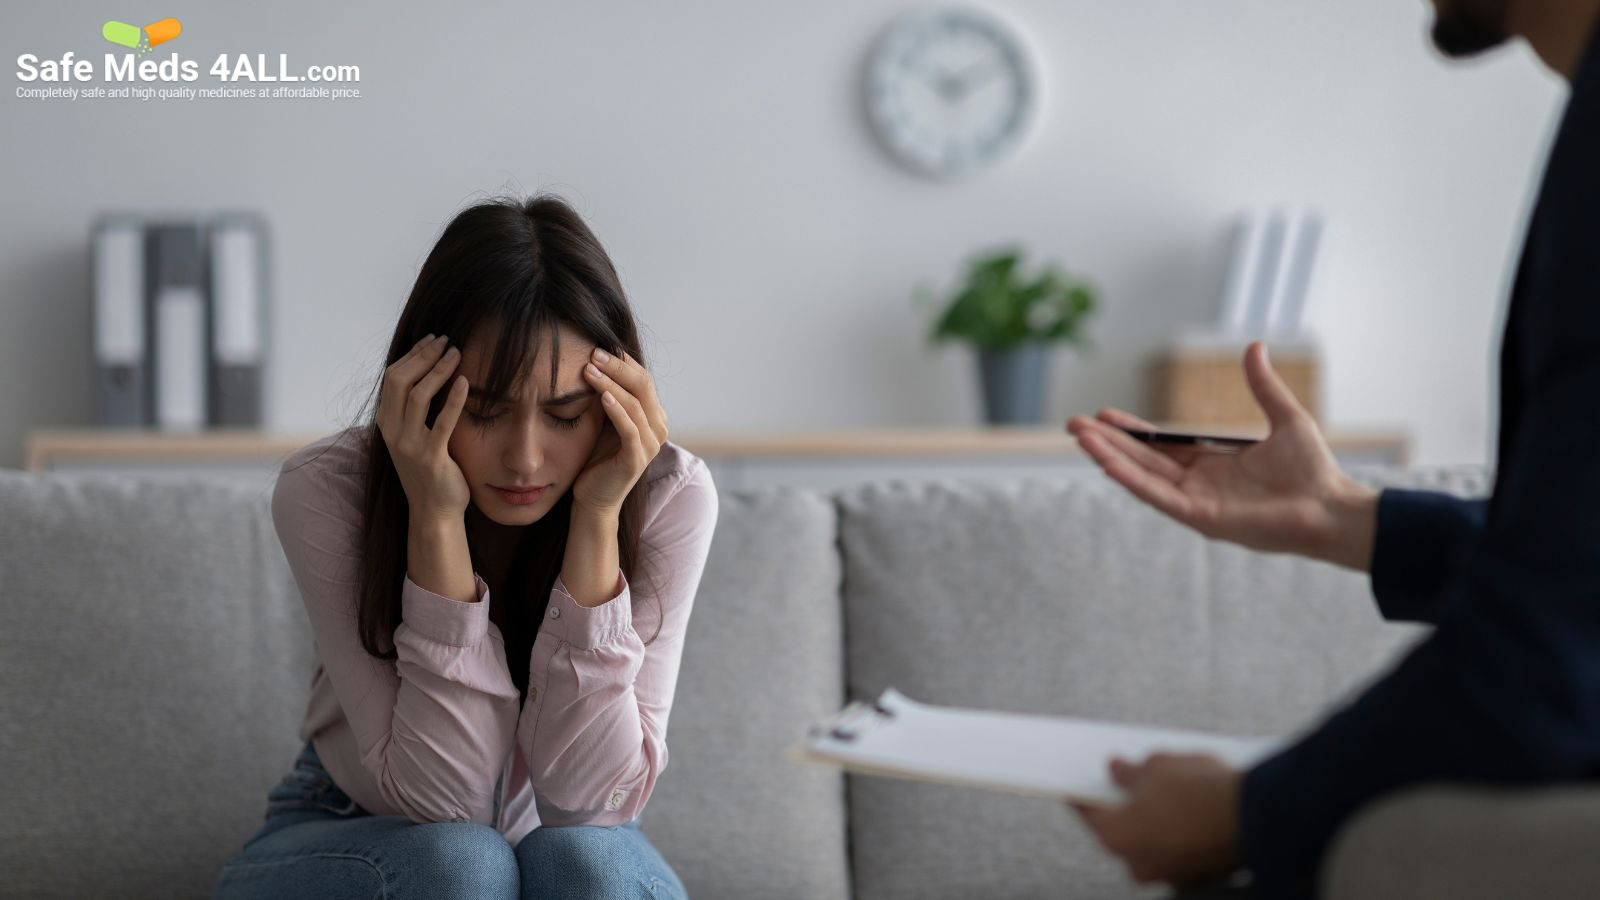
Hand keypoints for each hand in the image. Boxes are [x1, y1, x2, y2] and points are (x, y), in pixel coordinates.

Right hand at [376, 333, 471, 523]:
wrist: (434, 511)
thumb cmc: (430, 470)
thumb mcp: (415, 435)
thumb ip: (416, 410)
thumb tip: (430, 374)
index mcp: (386, 423)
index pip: (393, 378)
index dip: (412, 355)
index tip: (432, 339)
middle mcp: (392, 432)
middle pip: (400, 381)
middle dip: (423, 356)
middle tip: (446, 340)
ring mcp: (409, 445)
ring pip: (418, 396)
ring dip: (437, 370)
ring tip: (456, 353)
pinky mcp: (431, 458)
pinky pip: (442, 423)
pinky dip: (453, 399)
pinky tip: (465, 381)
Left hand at [573, 348, 668, 516]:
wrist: (593, 498)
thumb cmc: (596, 457)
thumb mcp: (603, 419)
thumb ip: (608, 395)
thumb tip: (595, 359)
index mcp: (653, 415)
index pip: (642, 378)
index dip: (622, 361)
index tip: (597, 346)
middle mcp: (658, 427)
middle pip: (642, 385)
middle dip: (617, 367)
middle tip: (593, 353)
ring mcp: (650, 444)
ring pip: (634, 404)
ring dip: (611, 384)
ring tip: (590, 369)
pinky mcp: (637, 459)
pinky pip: (629, 428)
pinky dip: (617, 410)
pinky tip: (602, 396)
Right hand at [1065, 341, 1376, 567]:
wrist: (1331, 508)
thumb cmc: (1313, 471)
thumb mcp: (1285, 418)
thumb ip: (1262, 387)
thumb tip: (1253, 346)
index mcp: (1211, 464)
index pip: (1160, 445)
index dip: (1131, 430)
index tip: (1104, 414)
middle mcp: (1197, 484)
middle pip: (1142, 459)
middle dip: (1107, 442)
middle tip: (1073, 424)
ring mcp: (1196, 503)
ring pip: (1142, 476)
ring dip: (1109, 457)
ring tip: (1080, 438)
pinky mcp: (1201, 518)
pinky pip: (1159, 497)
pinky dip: (1132, 480)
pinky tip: (1108, 464)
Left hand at [1072, 753, 1241, 889]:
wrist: (1255, 814)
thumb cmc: (1198, 789)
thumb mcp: (1157, 766)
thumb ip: (1129, 771)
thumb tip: (1117, 770)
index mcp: (1116, 837)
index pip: (1089, 811)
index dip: (1086, 790)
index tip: (1081, 778)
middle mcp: (1137, 865)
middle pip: (1122, 830)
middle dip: (1125, 805)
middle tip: (1128, 779)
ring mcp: (1168, 875)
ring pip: (1152, 843)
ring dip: (1154, 820)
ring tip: (1164, 789)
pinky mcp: (1197, 877)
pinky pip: (1178, 851)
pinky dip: (1178, 833)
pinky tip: (1187, 808)